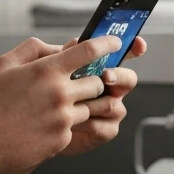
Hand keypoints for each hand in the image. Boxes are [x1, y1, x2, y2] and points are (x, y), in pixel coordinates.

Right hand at [0, 35, 125, 173]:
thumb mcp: (4, 64)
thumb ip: (34, 49)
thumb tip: (59, 47)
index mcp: (46, 70)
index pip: (89, 51)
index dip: (107, 44)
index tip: (114, 44)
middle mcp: (60, 94)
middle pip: (98, 82)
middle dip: (92, 80)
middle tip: (78, 83)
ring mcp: (63, 119)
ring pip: (91, 107)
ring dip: (81, 104)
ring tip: (57, 107)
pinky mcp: (63, 140)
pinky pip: (75, 128)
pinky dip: (65, 124)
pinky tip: (42, 125)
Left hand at [54, 34, 146, 157]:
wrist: (35, 126)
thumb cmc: (43, 95)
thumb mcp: (49, 70)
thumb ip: (65, 54)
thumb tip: (76, 42)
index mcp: (101, 69)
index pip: (122, 55)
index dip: (134, 48)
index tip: (138, 43)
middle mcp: (111, 89)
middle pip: (129, 79)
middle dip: (119, 76)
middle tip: (105, 76)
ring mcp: (110, 110)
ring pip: (114, 105)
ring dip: (93, 103)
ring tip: (71, 104)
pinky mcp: (105, 131)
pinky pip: (104, 127)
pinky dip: (86, 123)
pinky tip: (70, 123)